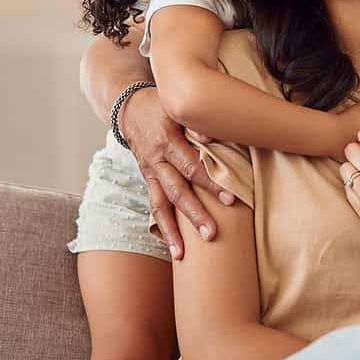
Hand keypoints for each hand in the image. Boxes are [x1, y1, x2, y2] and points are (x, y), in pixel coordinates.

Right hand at [120, 87, 236, 259]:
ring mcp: (150, 173)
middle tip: (211, 234)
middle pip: (177, 192)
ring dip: (172, 231)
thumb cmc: (160, 105)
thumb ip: (195, 122)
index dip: (210, 184)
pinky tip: (172, 245)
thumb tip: (215, 139)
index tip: (230, 199)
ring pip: (160, 205)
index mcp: (167, 142)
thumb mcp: (176, 106)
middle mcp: (157, 162)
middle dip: (194, 215)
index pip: (192, 166)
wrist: (129, 108)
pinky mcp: (148, 180)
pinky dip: (163, 226)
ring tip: (182, 254)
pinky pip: (154, 205)